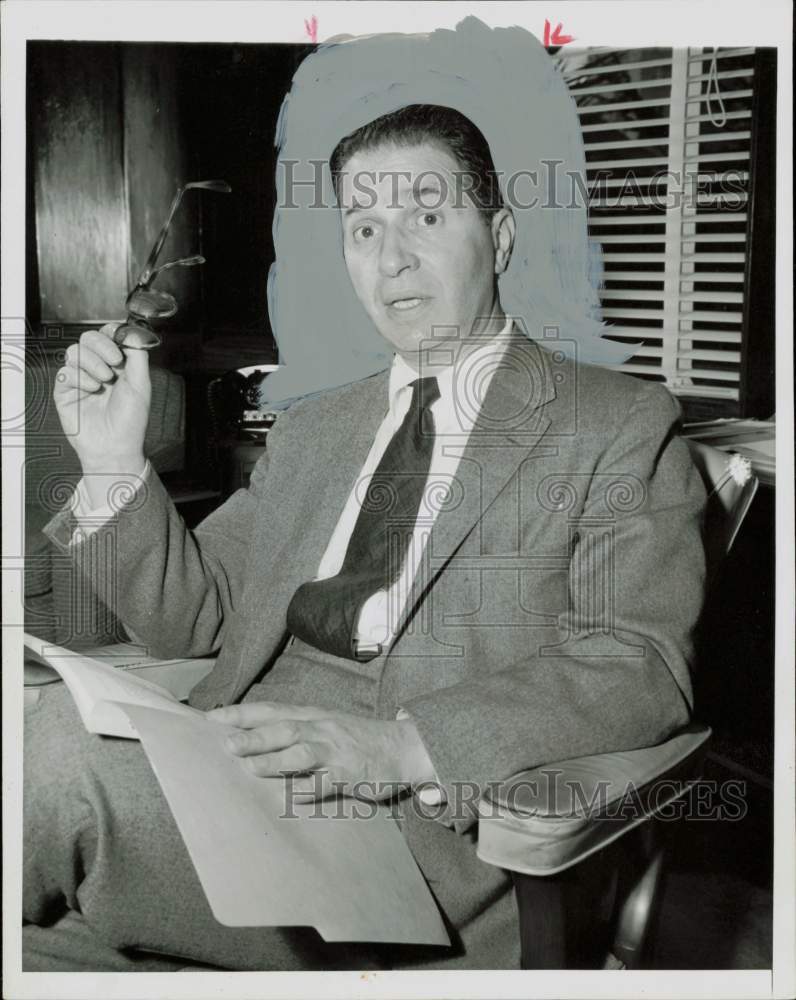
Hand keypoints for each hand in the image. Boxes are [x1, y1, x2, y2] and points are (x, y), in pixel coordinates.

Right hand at [53, 324, 149, 484]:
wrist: (115, 446)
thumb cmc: (130, 420)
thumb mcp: (141, 384)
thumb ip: (137, 355)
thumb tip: (132, 332)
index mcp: (116, 364)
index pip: (108, 336)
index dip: (111, 333)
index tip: (119, 339)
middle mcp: (97, 368)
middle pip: (88, 338)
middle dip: (102, 345)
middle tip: (114, 362)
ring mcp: (79, 379)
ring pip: (75, 351)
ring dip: (92, 363)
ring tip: (104, 381)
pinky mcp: (64, 391)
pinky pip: (65, 372)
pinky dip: (80, 379)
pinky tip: (92, 391)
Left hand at [206, 701, 437, 801]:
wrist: (403, 747)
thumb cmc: (359, 739)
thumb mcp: (327, 725)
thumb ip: (297, 730)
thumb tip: (255, 738)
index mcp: (314, 716)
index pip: (272, 710)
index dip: (243, 713)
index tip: (213, 717)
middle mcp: (323, 729)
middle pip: (284, 728)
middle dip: (254, 736)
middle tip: (225, 743)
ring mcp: (337, 752)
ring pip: (302, 753)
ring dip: (275, 760)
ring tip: (250, 768)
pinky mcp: (350, 775)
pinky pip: (326, 783)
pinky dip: (308, 789)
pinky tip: (291, 797)